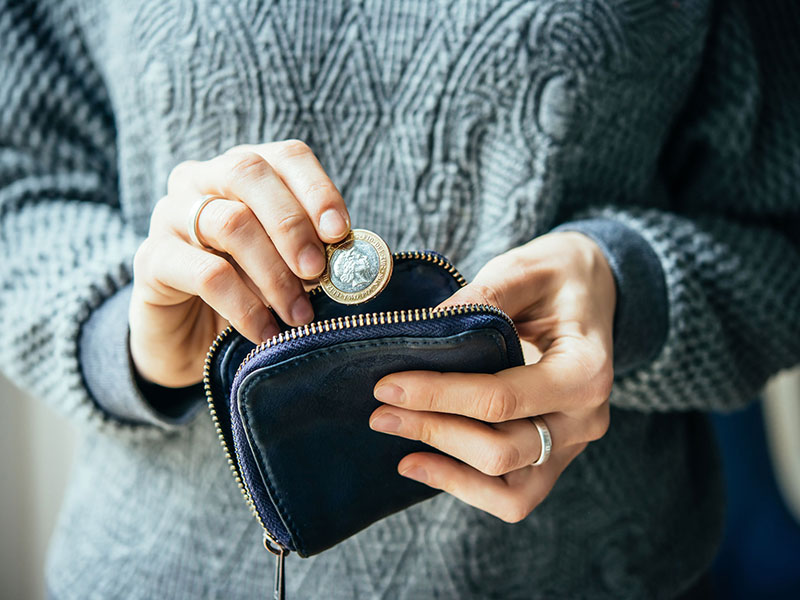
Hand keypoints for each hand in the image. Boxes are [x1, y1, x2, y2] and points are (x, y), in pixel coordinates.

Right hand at [129, 140, 349, 387]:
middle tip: (317, 272)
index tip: (340, 233)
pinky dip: (244, 306)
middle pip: (250, 173)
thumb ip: (313, 253)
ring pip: (229, 223)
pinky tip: (265, 333)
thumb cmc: (248, 292)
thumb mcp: (286, 267)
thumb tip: (352, 258)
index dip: (317, 190)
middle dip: (293, 225)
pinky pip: (205, 274)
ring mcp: (170, 214)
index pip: (287, 156)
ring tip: (298, 314)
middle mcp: (202, 179)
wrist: (188, 340)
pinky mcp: (151, 259)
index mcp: (245, 171)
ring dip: (274, 274)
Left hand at [369, 232, 615, 521]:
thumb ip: (482, 298)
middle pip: (501, 450)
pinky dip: (464, 485)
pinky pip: (512, 494)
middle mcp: (585, 419)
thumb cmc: (559, 277)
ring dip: (445, 466)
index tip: (388, 385)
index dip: (439, 396)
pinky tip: (419, 463)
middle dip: (433, 430)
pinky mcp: (553, 457)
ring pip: (508, 488)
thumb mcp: (525, 270)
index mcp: (586, 371)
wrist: (593, 291)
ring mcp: (571, 445)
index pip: (503, 399)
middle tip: (381, 410)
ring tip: (396, 437)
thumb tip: (423, 330)